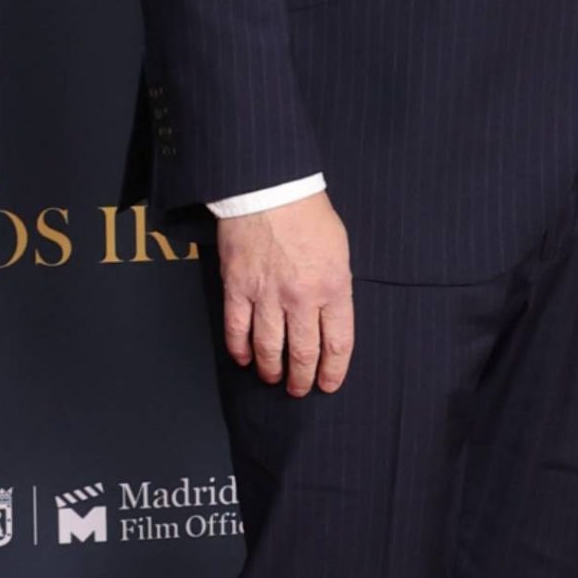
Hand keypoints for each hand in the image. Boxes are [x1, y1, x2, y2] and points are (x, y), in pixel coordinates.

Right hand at [217, 191, 353, 393]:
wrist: (270, 189)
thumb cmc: (309, 214)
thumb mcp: (340, 250)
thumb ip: (336, 286)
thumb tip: (330, 316)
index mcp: (334, 287)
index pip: (337, 344)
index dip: (333, 371)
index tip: (329, 384)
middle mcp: (302, 298)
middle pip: (303, 353)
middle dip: (301, 378)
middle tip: (299, 388)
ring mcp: (267, 295)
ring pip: (269, 348)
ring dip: (271, 369)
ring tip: (273, 377)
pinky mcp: (237, 288)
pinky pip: (237, 329)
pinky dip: (240, 350)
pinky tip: (244, 359)